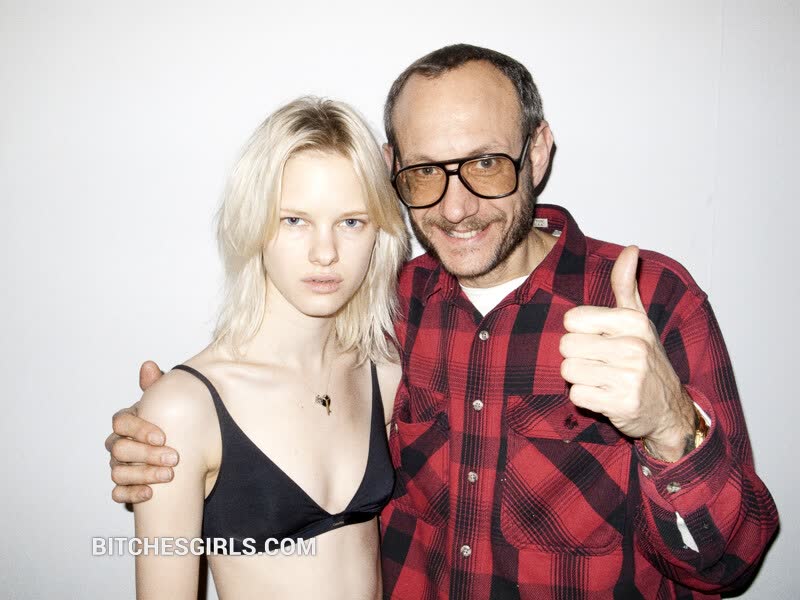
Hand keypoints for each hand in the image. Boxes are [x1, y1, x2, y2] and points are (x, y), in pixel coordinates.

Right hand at [106, 361, 178, 502]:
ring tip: (169, 476)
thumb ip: (158, 387)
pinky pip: (118, 493)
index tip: (163, 436)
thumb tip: (148, 366)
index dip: (139, 430)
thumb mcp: (168, 405)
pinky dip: (131, 494)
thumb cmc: (170, 424)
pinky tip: (150, 493)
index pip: (121, 422)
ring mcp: (119, 466)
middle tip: (174, 458)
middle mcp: (118, 444)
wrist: (182, 453)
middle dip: (147, 454)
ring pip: (118, 472)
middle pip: (120, 449)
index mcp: (127, 423)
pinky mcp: (125, 487)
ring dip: (143, 475)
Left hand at [559, 246, 694, 461]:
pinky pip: (577, 395)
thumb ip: (626, 285)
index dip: (578, 332)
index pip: (572, 319)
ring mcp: (629, 377)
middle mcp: (633, 347)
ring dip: (580, 378)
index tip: (598, 339)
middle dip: (577, 356)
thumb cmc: (646, 358)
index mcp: (633, 322)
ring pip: (568, 371)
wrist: (669, 408)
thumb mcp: (638, 319)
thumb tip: (630, 248)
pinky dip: (585, 398)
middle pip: (566, 346)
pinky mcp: (620, 404)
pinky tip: (605, 395)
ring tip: (602, 378)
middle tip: (600, 362)